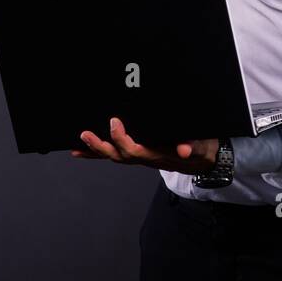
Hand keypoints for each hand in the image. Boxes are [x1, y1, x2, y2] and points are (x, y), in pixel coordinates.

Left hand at [70, 117, 219, 175]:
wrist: (201, 158)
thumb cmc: (200, 148)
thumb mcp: (201, 146)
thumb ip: (193, 146)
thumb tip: (184, 149)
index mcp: (158, 155)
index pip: (135, 150)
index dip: (121, 138)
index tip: (114, 122)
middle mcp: (146, 158)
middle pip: (119, 156)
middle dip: (101, 146)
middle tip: (86, 134)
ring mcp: (140, 157)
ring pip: (114, 156)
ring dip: (95, 150)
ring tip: (80, 142)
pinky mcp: (137, 153)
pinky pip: (115, 155)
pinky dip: (97, 153)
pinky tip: (82, 150)